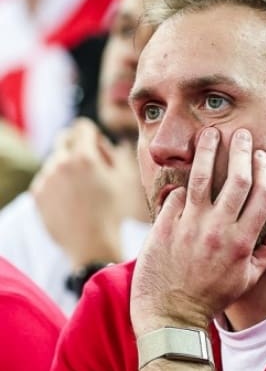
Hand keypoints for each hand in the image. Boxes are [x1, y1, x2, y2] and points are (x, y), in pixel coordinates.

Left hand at [31, 119, 129, 266]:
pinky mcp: (36, 193)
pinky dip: (57, 184)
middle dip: (77, 145)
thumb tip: (101, 144)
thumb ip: (112, 153)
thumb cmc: (113, 212)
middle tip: (88, 164)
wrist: (91, 243)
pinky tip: (71, 201)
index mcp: (85, 157)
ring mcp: (46, 178)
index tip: (98, 147)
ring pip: (56, 161)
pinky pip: (46, 179)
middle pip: (64, 138)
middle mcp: (61, 163)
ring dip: (67, 168)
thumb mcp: (122, 179)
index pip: (83, 127)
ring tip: (82, 191)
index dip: (93, 135)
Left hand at [130, 127, 265, 335]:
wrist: (171, 315)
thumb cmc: (213, 297)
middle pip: (235, 179)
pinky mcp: (163, 228)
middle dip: (241, 151)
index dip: (264, 171)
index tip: (262, 156)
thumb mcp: (249, 278)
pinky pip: (174, 197)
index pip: (262, 195)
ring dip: (207, 152)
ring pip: (201, 178)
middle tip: (241, 134)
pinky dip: (179, 186)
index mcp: (243, 241)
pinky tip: (182, 176)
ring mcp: (189, 227)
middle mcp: (218, 230)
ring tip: (210, 133)